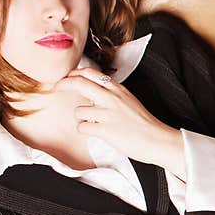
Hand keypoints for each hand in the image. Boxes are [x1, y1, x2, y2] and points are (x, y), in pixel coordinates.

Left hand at [55, 67, 181, 166]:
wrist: (158, 140)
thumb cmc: (145, 124)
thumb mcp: (130, 101)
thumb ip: (112, 95)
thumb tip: (93, 95)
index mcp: (118, 89)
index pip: (90, 73)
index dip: (74, 73)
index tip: (67, 77)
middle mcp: (112, 98)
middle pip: (79, 83)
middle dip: (64, 84)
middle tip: (57, 88)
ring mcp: (108, 114)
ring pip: (79, 110)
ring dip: (81, 118)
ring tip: (91, 123)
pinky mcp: (105, 130)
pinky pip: (83, 127)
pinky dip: (85, 130)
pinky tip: (95, 132)